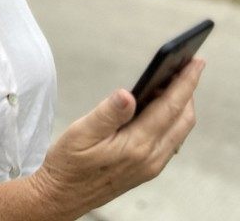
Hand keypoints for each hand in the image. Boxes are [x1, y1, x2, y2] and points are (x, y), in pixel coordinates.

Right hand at [29, 58, 204, 219]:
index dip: (185, 82)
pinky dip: (173, 120)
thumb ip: (107, 114)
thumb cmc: (68, 165)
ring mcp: (151, 165)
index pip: (170, 107)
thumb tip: (128, 94)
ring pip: (179, 131)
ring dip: (182, 105)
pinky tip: (159, 109)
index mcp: (137, 145)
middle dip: (189, 91)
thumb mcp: (80, 133)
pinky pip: (170, 141)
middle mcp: (151, 158)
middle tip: (186, 66)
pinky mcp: (147, 169)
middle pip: (183, 119)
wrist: (62, 196)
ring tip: (172, 83)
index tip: (196, 61)